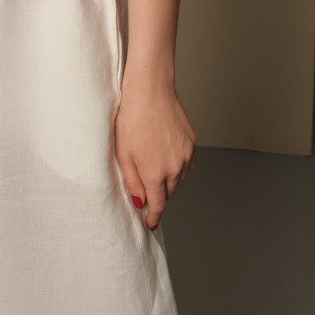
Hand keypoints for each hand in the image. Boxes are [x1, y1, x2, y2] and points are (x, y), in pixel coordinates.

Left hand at [114, 75, 196, 230]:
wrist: (150, 90)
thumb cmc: (131, 118)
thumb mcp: (123, 153)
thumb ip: (132, 181)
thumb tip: (139, 201)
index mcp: (156, 174)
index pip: (158, 205)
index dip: (153, 216)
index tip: (150, 223)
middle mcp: (175, 168)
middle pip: (169, 193)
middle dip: (159, 197)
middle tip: (147, 194)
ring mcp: (186, 155)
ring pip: (180, 179)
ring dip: (169, 182)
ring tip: (155, 170)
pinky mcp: (192, 143)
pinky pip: (187, 164)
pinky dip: (179, 167)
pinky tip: (167, 158)